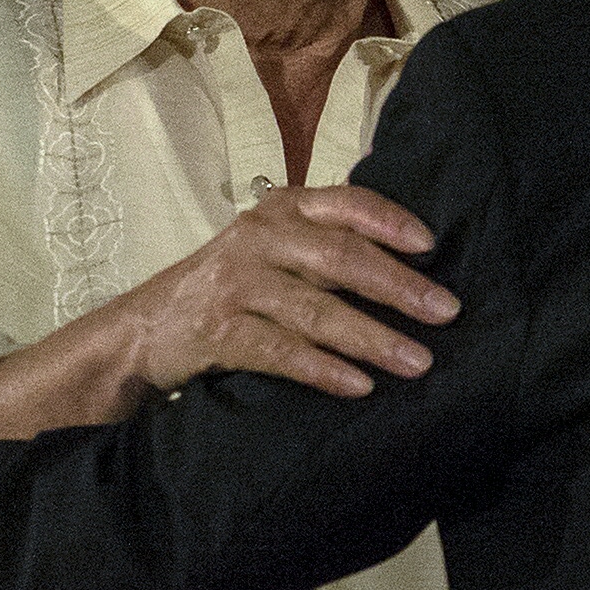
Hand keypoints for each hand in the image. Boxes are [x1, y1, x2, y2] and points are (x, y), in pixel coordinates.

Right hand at [0, 184, 454, 437]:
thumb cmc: (231, 286)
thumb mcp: (272, 247)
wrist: (143, 329)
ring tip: (417, 361)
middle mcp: (258, 238)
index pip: (343, 202)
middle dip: (399, 287)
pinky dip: (323, 370)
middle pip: (340, 258)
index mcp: (280, 211)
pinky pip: (281, 352)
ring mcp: (236, 284)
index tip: (431, 245)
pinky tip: (360, 386)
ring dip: (372, 338)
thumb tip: (414, 249)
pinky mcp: (217, 332)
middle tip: (446, 312)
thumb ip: (326, 239)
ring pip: (316, 310)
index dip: (390, 220)